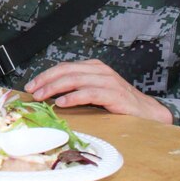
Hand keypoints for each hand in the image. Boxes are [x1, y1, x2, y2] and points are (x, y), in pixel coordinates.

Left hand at [24, 59, 173, 123]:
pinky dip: (73, 97)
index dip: (45, 75)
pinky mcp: (114, 94)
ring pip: (74, 80)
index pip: (64, 67)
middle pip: (66, 71)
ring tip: (42, 97)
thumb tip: (49, 93)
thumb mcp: (95, 90)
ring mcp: (107, 81)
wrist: (148, 113)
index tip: (31, 85)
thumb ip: (77, 87)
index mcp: (93, 66)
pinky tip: (61, 103)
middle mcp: (99, 70)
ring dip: (54, 88)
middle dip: (46, 80)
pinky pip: (89, 93)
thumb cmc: (118, 103)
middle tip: (32, 91)